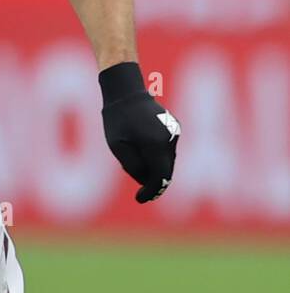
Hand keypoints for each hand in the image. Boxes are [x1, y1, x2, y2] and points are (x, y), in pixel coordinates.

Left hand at [100, 62, 179, 203]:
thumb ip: (134, 167)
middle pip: (166, 171)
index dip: (151, 191)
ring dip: (154, 170)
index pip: (160, 177)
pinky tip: (141, 151)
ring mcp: (174, 134)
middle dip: (153, 183)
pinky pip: (168, 152)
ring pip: (168, 162)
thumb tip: (146, 181)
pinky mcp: (174, 130)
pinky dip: (157, 158)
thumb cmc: (118, 120)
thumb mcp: (118, 148)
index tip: (140, 199)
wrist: (127, 92)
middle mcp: (169, 139)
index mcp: (155, 144)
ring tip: (133, 160)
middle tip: (140, 192)